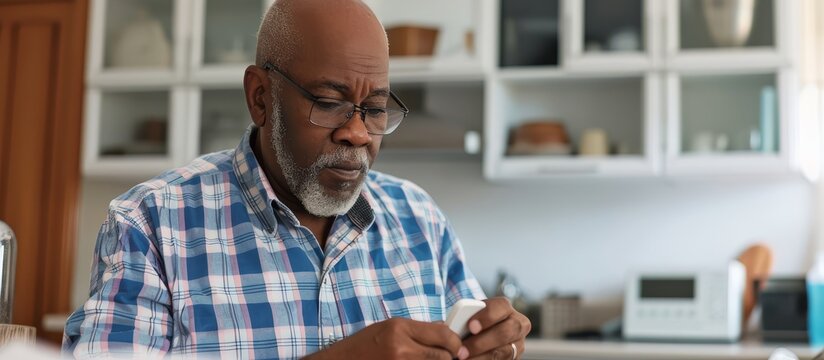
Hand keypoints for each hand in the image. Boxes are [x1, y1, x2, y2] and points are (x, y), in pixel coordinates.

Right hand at [306, 317, 468, 359]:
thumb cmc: (363, 344)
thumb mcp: (389, 328)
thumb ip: (417, 329)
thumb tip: (444, 329)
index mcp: (400, 328)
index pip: (443, 334)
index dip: (455, 342)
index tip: (457, 347)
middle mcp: (401, 348)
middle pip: (443, 356)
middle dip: (449, 357)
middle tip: (449, 357)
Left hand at [462, 297, 530, 359]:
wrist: (482, 336)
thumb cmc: (472, 322)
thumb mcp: (471, 316)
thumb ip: (466, 318)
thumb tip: (452, 327)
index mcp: (505, 308)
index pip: (500, 307)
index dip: (486, 317)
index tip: (470, 326)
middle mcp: (517, 324)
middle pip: (504, 332)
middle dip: (481, 343)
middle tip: (461, 351)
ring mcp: (518, 343)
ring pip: (503, 352)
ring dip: (480, 357)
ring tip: (463, 358)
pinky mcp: (515, 357)